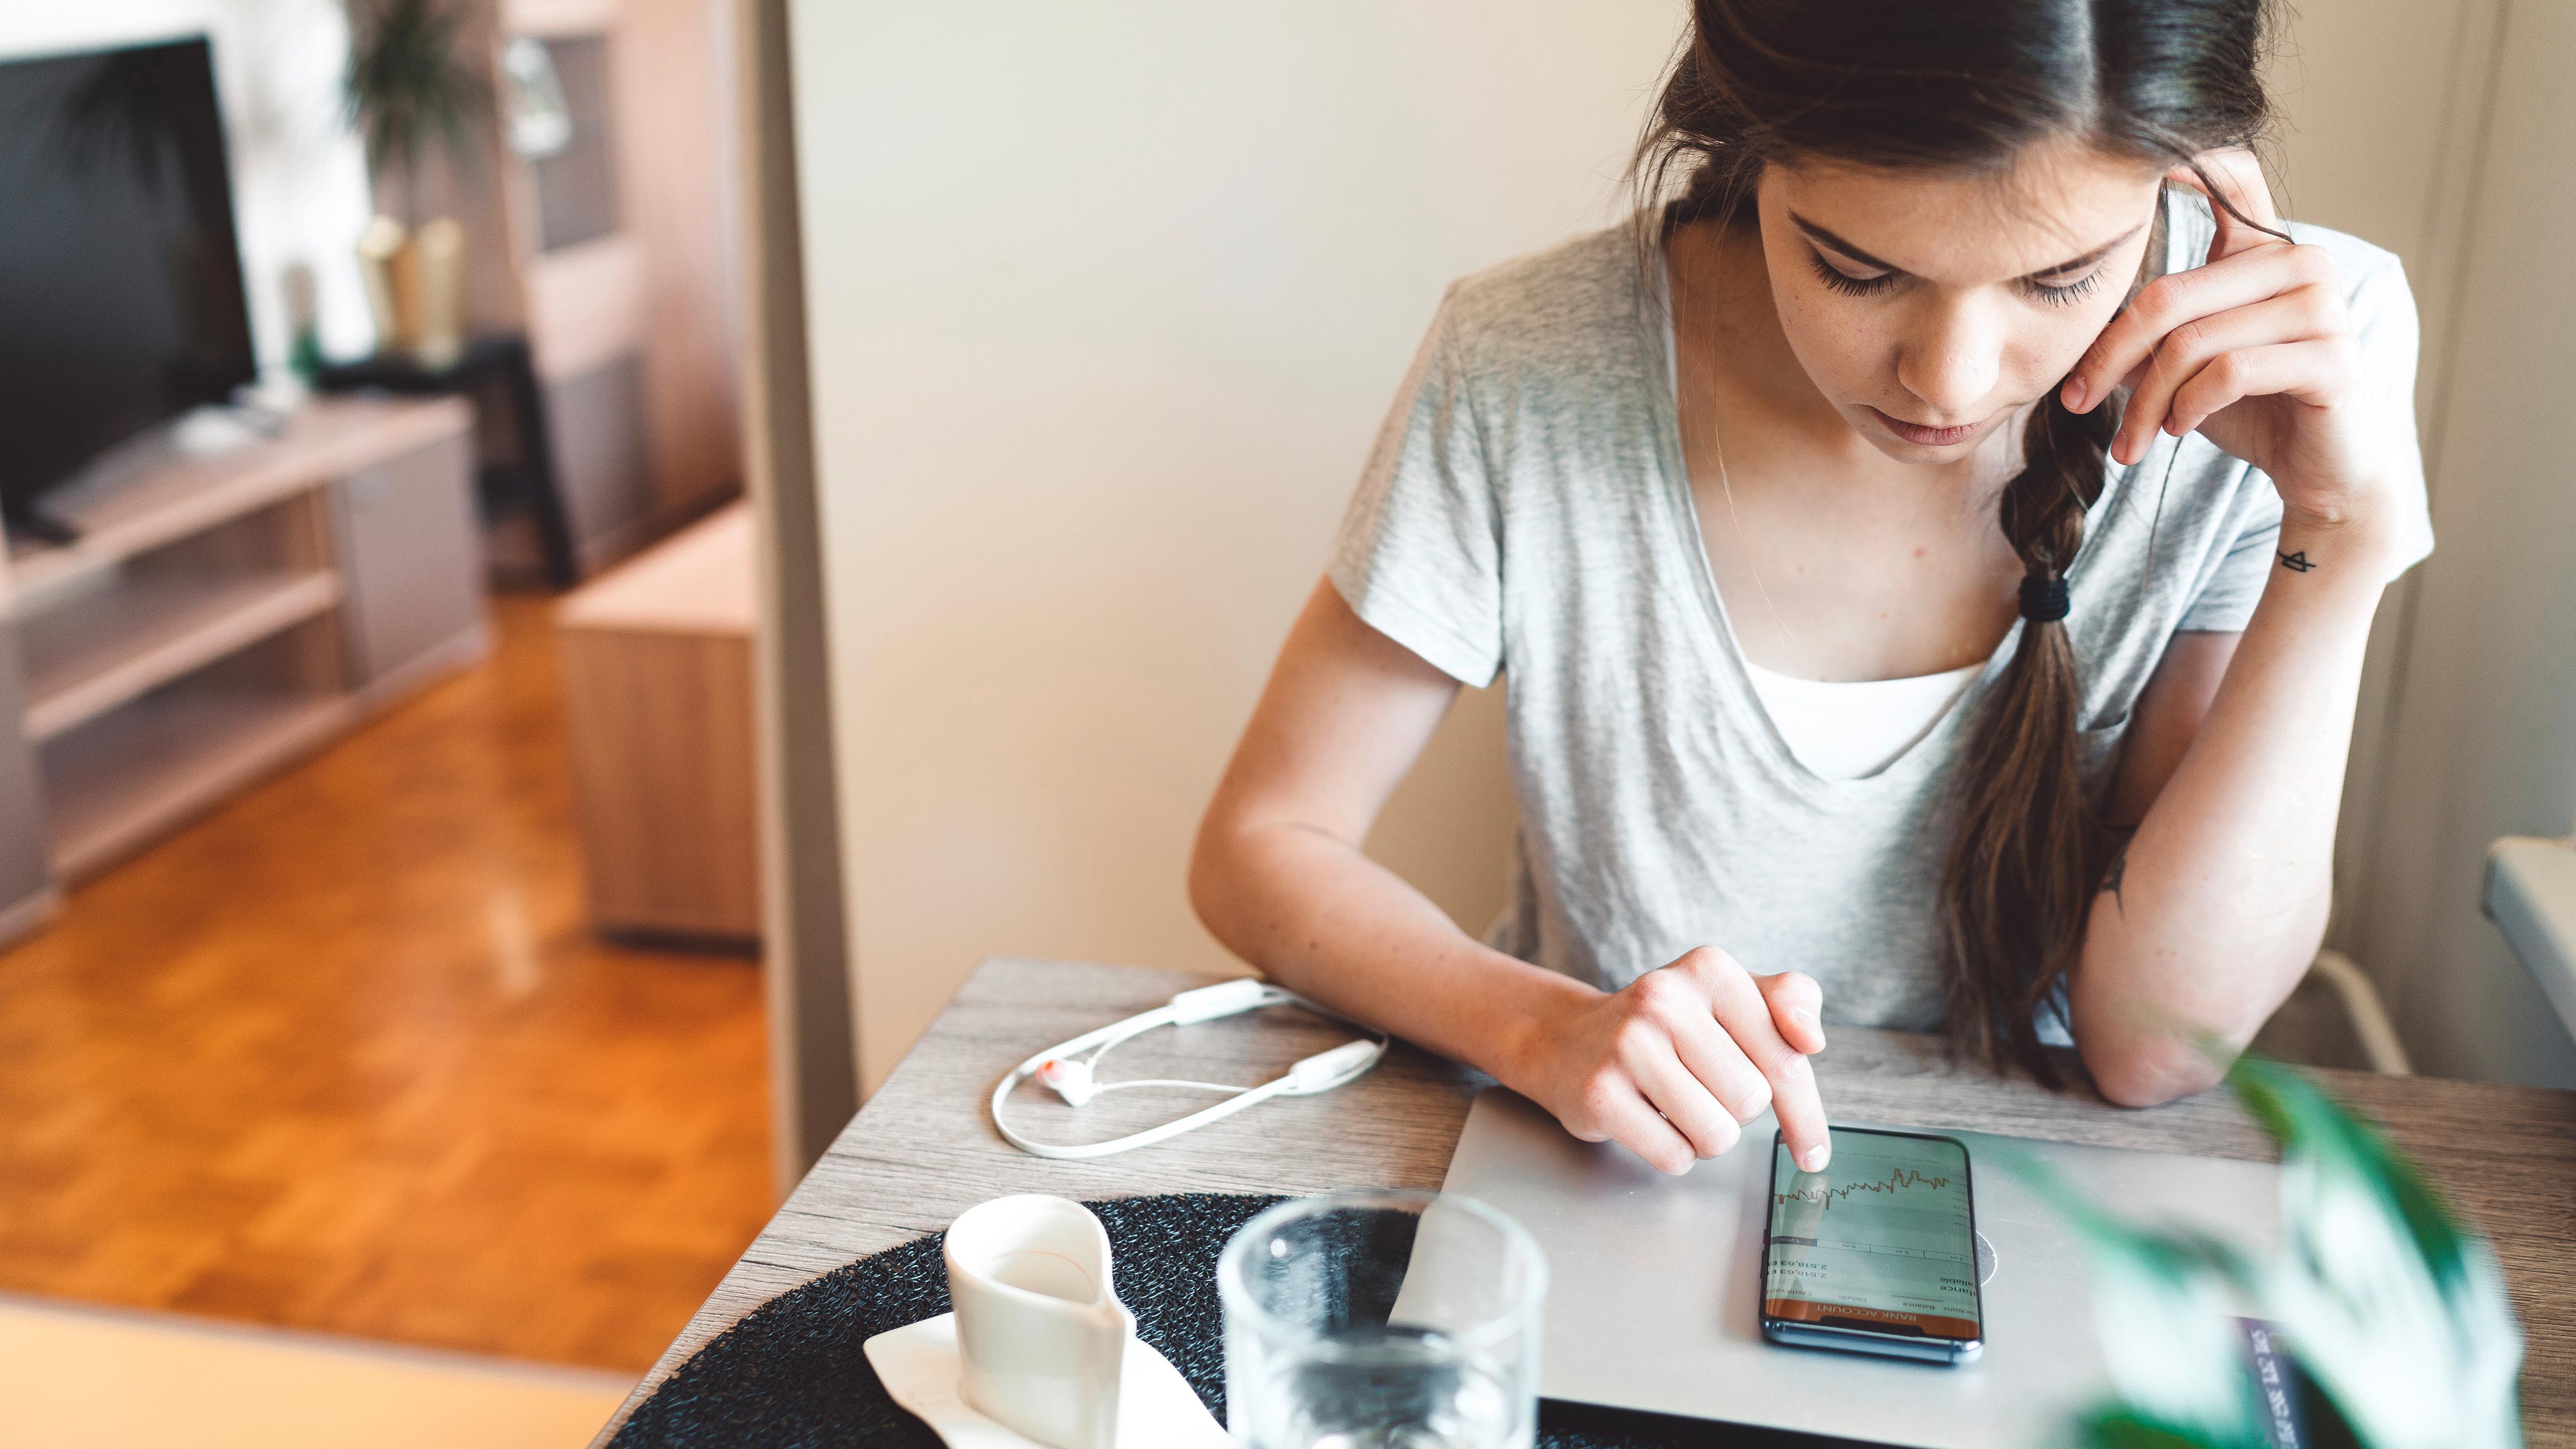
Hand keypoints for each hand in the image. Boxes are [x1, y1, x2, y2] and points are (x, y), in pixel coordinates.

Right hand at [1510, 946, 1830, 1175]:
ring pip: (1717, 1134)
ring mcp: (1628, 1044)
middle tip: (1702, 1090)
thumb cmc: (1666, 1027)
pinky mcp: (1600, 1092)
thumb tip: (1812, 1039)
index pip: (1786, 1057)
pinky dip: (1672, 1152)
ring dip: (1706, 1137)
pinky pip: (1674, 1156)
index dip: (1804, 1112)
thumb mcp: (1730, 997)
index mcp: (1710, 969)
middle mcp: (1665, 997)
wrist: (1568, 1040)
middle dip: (1736, 1112)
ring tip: (1677, 1105)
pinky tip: (1649, 1119)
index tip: (1810, 1148)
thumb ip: (1789, 1001)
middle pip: (1752, 1101)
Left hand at [2060, 148, 2390, 532]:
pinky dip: (2187, 408)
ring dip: (2145, 401)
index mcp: (2265, 251)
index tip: (2117, 171)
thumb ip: (2142, 333)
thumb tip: (2075, 326)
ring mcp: (2323, 307)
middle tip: (2076, 403)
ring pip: (2192, 343)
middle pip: (2169, 295)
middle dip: (2110, 357)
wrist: (2324, 470)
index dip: (2183, 158)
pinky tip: (2179, 430)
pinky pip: (2228, 373)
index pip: (2231, 177)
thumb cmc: (2252, 409)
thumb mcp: (2184, 364)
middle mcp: (2302, 264)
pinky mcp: (2332, 360)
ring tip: (2131, 438)